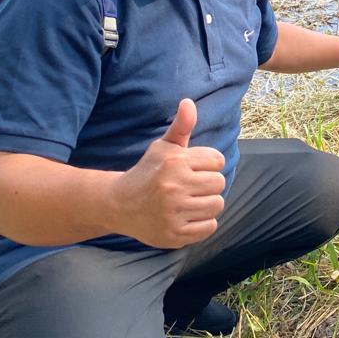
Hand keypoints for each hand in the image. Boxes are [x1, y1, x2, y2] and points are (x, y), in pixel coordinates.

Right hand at [110, 99, 225, 248]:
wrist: (119, 204)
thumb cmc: (148, 172)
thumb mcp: (163, 147)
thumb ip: (181, 126)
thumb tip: (189, 102)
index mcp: (175, 163)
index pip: (217, 161)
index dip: (207, 165)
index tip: (192, 169)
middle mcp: (174, 187)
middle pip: (219, 183)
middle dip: (208, 184)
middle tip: (190, 187)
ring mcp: (173, 213)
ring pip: (217, 205)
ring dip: (207, 204)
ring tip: (189, 201)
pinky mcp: (174, 235)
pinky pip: (210, 227)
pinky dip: (203, 223)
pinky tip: (187, 216)